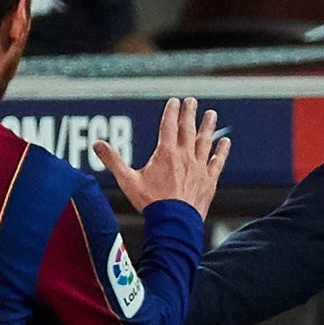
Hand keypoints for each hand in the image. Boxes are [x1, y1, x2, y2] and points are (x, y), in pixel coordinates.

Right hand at [94, 97, 229, 217]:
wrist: (174, 223)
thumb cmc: (151, 203)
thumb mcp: (127, 181)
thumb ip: (113, 161)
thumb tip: (97, 144)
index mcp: (166, 153)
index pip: (169, 126)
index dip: (171, 112)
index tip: (174, 101)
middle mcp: (185, 156)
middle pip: (188, 129)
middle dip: (189, 113)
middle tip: (192, 101)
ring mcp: (199, 167)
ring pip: (205, 141)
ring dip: (208, 126)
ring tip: (211, 114)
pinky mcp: (209, 180)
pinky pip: (217, 162)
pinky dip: (222, 151)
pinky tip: (226, 142)